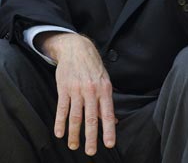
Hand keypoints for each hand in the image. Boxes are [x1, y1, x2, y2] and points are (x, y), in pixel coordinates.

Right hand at [36, 32, 115, 155]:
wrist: (77, 49)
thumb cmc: (93, 66)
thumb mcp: (104, 80)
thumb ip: (106, 102)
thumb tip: (114, 120)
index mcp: (104, 89)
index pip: (108, 113)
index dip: (109, 129)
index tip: (109, 144)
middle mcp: (91, 90)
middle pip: (91, 118)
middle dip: (91, 137)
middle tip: (90, 152)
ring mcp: (77, 89)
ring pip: (75, 116)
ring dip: (74, 133)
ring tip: (74, 145)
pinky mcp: (64, 88)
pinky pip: (62, 108)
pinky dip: (60, 122)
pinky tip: (60, 133)